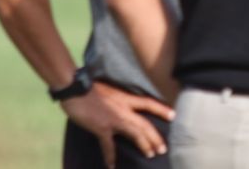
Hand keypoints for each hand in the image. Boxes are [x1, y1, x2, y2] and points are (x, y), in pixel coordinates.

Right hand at [60, 80, 174, 167]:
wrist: (75, 89)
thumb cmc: (90, 88)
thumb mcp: (110, 90)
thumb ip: (119, 99)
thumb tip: (124, 105)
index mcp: (126, 98)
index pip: (149, 103)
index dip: (162, 109)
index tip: (174, 115)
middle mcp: (124, 109)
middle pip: (145, 124)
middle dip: (155, 137)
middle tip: (163, 149)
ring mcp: (113, 119)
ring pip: (135, 134)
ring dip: (144, 145)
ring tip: (150, 155)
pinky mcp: (101, 128)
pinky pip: (108, 146)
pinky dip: (110, 157)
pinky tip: (111, 166)